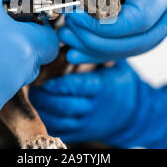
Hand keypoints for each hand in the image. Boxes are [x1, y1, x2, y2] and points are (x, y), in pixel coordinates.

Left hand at [29, 60, 166, 147]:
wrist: (133, 114)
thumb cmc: (118, 83)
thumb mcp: (114, 65)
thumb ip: (96, 52)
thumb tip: (75, 32)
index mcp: (101, 87)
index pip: (77, 86)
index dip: (58, 83)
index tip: (44, 77)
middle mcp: (93, 107)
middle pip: (63, 105)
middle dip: (44, 95)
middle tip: (33, 83)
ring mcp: (85, 123)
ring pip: (57, 120)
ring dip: (42, 107)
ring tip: (34, 93)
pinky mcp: (79, 134)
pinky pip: (57, 130)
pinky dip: (46, 119)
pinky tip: (41, 107)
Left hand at [59, 0, 166, 62]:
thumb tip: (78, 3)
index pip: (138, 18)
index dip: (103, 25)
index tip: (74, 16)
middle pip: (138, 40)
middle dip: (97, 41)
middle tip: (68, 30)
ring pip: (136, 47)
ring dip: (99, 48)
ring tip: (69, 38)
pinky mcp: (158, 24)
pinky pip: (134, 44)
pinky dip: (106, 49)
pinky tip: (80, 50)